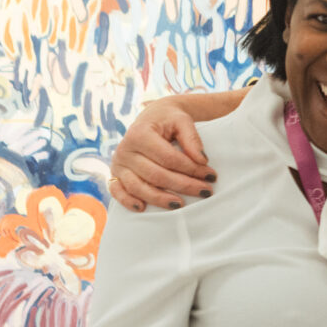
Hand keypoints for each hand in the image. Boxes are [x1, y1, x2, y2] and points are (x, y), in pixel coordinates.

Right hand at [111, 96, 224, 212]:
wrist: (151, 117)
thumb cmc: (168, 120)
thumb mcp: (182, 121)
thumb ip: (192, 139)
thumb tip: (202, 160)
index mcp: (140, 134)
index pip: (169, 158)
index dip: (192, 169)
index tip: (211, 176)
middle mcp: (125, 150)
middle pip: (156, 175)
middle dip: (183, 185)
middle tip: (205, 191)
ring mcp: (118, 164)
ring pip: (138, 187)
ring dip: (160, 199)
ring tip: (180, 204)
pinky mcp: (115, 174)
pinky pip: (117, 191)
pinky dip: (127, 201)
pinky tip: (142, 208)